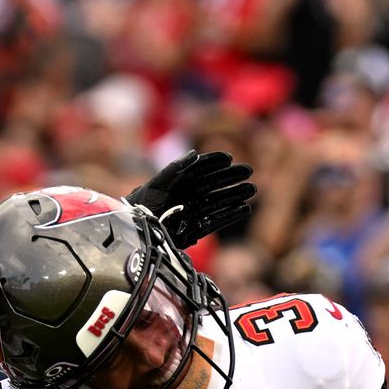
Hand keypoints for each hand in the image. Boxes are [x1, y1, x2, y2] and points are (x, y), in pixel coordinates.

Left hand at [125, 150, 256, 248]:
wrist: (136, 235)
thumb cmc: (142, 207)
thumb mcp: (156, 186)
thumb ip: (174, 170)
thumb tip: (195, 154)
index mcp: (177, 182)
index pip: (199, 169)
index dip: (214, 162)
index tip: (229, 158)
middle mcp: (186, 196)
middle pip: (213, 183)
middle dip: (230, 177)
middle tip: (248, 171)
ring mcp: (191, 213)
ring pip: (217, 201)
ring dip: (234, 195)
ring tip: (252, 190)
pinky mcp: (193, 230)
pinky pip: (215, 221)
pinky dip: (229, 215)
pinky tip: (244, 208)